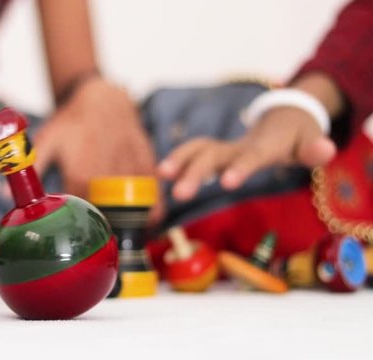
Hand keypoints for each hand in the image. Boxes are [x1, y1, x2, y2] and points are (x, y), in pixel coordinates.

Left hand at [34, 77, 162, 223]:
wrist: (103, 98)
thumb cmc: (72, 121)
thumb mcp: (46, 142)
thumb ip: (31, 170)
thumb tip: (6, 193)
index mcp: (80, 175)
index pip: (79, 216)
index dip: (77, 227)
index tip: (74, 232)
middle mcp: (107, 177)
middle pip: (108, 220)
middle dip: (102, 229)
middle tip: (96, 233)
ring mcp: (130, 173)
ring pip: (132, 214)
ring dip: (127, 224)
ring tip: (118, 229)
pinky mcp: (148, 168)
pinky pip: (152, 201)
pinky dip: (148, 213)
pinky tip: (141, 218)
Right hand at [158, 106, 336, 200]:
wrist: (284, 120)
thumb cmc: (297, 138)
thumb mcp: (311, 143)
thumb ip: (316, 148)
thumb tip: (326, 149)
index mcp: (262, 146)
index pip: (250, 157)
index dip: (240, 168)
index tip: (226, 182)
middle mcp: (238, 145)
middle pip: (213, 154)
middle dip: (195, 172)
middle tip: (179, 195)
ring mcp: (225, 148)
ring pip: (197, 149)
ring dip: (179, 160)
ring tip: (161, 175)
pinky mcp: (216, 153)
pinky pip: (193, 153)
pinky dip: (176, 160)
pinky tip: (161, 177)